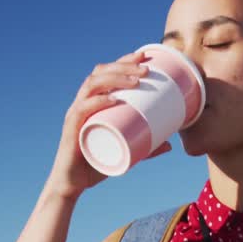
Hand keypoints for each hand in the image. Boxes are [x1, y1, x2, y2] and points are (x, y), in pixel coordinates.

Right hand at [45, 49, 172, 199]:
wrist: (72, 185)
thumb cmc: (95, 165)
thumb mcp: (126, 154)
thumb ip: (146, 148)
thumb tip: (170, 145)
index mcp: (92, 103)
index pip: (106, 73)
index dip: (124, 61)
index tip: (145, 56)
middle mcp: (82, 103)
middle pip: (100, 73)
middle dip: (123, 65)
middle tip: (146, 68)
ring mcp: (76, 115)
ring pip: (92, 86)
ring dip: (114, 78)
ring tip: (136, 80)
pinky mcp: (72, 130)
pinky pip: (83, 110)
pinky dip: (98, 102)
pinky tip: (113, 99)